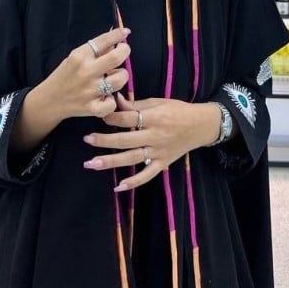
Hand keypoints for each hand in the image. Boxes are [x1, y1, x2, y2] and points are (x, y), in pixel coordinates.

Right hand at [46, 27, 130, 120]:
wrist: (49, 100)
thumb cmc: (64, 76)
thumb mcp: (74, 57)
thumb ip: (94, 50)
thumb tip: (115, 42)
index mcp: (80, 56)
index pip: (104, 40)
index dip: (118, 34)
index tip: (125, 32)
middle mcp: (86, 72)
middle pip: (116, 58)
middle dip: (125, 51)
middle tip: (124, 51)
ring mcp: (90, 91)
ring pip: (119, 80)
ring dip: (121, 76)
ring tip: (113, 77)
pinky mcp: (92, 108)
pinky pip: (112, 103)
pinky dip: (111, 100)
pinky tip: (105, 97)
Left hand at [83, 93, 220, 190]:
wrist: (201, 125)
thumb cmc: (178, 110)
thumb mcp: (159, 102)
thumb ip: (137, 104)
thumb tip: (116, 101)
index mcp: (154, 117)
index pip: (128, 118)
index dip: (112, 117)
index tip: (101, 117)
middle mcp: (155, 136)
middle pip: (125, 140)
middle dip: (104, 140)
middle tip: (87, 140)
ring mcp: (158, 152)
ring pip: (131, 158)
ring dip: (110, 161)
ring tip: (92, 163)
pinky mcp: (163, 163)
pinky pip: (147, 175)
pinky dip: (133, 182)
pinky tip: (118, 186)